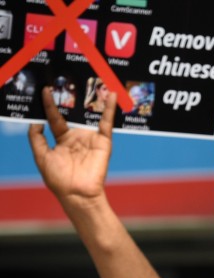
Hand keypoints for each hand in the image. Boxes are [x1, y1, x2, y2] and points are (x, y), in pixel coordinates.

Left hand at [28, 87, 114, 206]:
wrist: (76, 193)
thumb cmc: (58, 179)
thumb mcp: (41, 156)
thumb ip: (37, 138)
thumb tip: (36, 121)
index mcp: (62, 139)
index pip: (56, 117)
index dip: (50, 104)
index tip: (45, 90)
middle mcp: (77, 136)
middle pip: (74, 113)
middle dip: (72, 97)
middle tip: (67, 79)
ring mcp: (91, 138)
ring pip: (90, 115)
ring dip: (92, 99)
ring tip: (91, 80)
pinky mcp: (103, 141)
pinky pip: (106, 123)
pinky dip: (109, 109)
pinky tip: (110, 95)